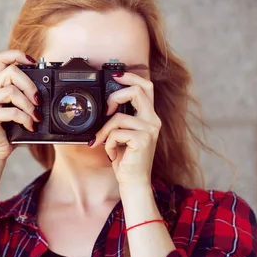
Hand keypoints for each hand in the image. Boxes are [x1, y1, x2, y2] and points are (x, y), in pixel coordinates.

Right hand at [0, 50, 40, 160]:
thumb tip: (44, 90)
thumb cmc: (9, 131)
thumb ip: (25, 96)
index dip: (17, 54)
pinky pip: (11, 110)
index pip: (0, 57)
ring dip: (29, 105)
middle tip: (38, 100)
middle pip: (10, 71)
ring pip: (11, 90)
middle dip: (30, 85)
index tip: (33, 62)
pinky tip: (29, 126)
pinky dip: (25, 118)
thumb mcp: (20, 109)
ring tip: (35, 116)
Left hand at [88, 72, 160, 188]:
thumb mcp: (123, 134)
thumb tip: (105, 105)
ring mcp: (150, 130)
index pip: (146, 87)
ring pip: (118, 117)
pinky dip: (108, 143)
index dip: (131, 77)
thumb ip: (120, 118)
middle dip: (115, 96)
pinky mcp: (143, 140)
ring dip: (104, 131)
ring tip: (103, 143)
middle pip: (137, 91)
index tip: (116, 75)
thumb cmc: (126, 159)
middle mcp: (153, 120)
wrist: (133, 181)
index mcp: (149, 116)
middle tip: (106, 111)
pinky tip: (113, 153)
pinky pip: (116, 133)